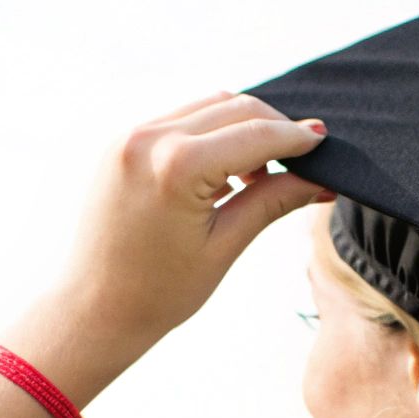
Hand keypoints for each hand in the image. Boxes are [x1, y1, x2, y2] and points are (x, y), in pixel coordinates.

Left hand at [56, 90, 331, 339]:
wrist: (93, 310)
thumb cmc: (158, 293)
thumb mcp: (224, 246)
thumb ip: (272, 201)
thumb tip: (318, 179)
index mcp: (176, 166)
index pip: (256, 135)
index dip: (297, 139)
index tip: (325, 145)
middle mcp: (149, 139)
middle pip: (235, 108)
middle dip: (275, 128)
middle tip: (302, 160)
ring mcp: (130, 136)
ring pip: (209, 107)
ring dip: (244, 127)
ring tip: (262, 174)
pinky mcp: (122, 143)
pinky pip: (181, 120)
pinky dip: (213, 133)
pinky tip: (228, 171)